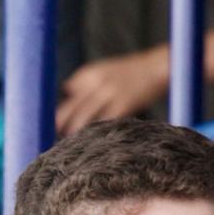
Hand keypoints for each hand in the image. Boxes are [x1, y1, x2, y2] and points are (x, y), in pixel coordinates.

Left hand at [56, 49, 170, 135]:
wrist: (159, 67)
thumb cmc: (133, 72)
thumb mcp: (106, 69)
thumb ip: (86, 81)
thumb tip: (66, 91)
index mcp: (91, 73)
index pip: (68, 93)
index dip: (61, 112)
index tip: (55, 126)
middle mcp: (97, 81)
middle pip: (72, 107)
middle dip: (61, 125)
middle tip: (54, 140)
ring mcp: (110, 93)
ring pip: (85, 117)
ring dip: (75, 133)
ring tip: (68, 148)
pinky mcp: (123, 104)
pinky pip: (104, 122)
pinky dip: (96, 134)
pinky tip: (92, 144)